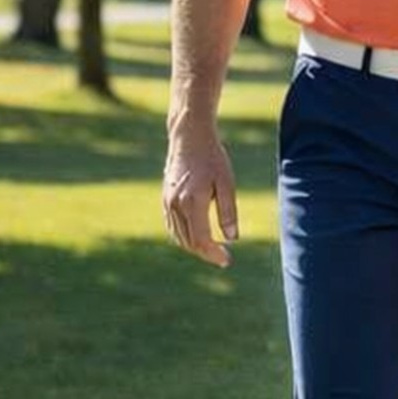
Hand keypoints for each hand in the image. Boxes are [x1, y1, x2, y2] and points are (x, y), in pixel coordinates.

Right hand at [163, 125, 238, 267]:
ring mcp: (167, 202)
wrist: (189, 138)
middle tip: (223, 257)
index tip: (227, 260)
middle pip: (188, 242)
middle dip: (205, 253)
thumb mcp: (227, 184)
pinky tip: (197, 237)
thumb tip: (232, 238)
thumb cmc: (213, 158)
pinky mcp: (165, 198)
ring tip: (213, 249)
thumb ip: (228, 212)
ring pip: (178, 236)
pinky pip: (172, 226)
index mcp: (192, 202)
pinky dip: (184, 236)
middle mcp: (175, 205)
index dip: (213, 254)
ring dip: (194, 247)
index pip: (201, 239)